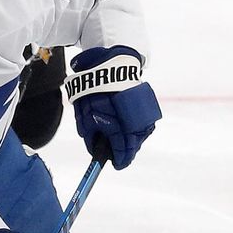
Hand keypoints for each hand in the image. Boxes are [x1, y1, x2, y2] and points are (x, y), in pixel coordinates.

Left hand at [64, 46, 161, 168]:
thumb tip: (95, 150)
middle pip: (132, 147)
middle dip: (123, 151)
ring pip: (138, 136)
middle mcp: (136, 126)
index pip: (123, 153)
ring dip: (129, 139)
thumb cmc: (94, 93)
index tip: (114, 164)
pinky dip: (134, 128)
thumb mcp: (85, 118)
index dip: (118, 161)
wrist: (110, 68)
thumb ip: (91, 138)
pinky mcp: (147, 108)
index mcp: (121, 130)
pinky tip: (125, 125)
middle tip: (115, 153)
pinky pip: (141, 124)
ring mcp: (144, 117)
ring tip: (118, 137)